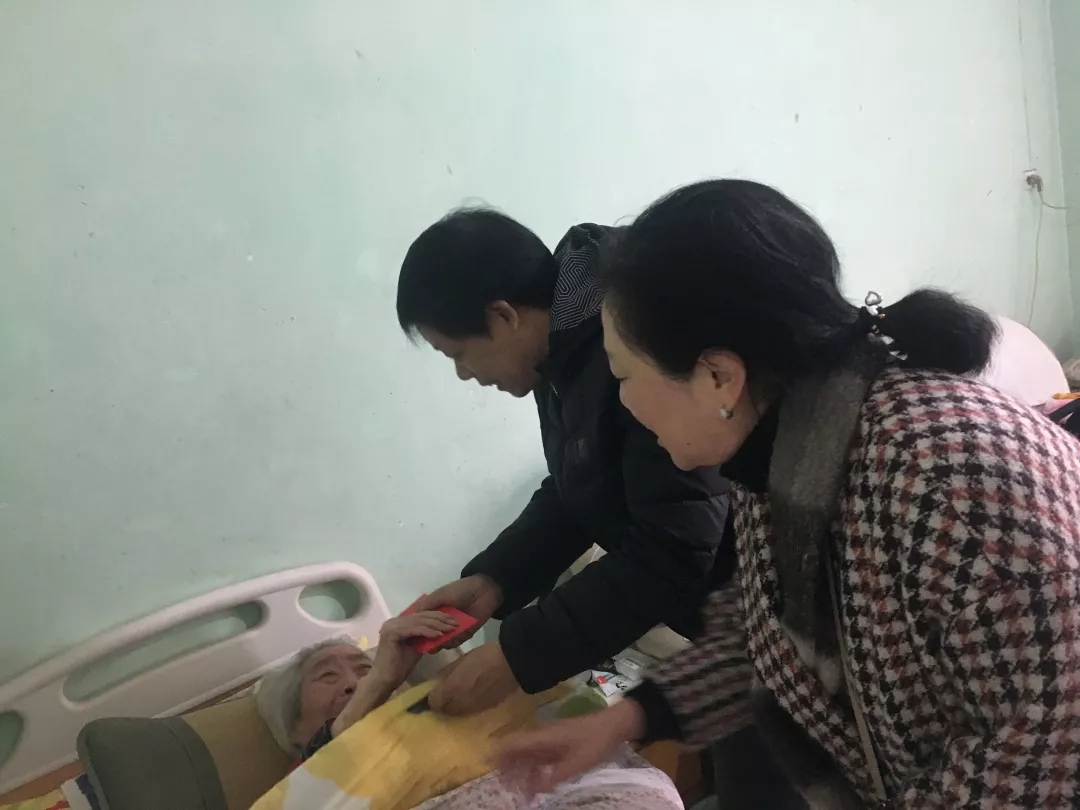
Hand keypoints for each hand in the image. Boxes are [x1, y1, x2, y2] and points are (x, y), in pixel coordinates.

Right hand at [370, 611, 458, 689]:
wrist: (385, 680)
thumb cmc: (400, 667)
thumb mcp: (417, 648)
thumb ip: (425, 637)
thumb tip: (441, 631)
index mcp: (398, 623)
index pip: (421, 615)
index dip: (438, 616)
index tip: (453, 621)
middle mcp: (394, 621)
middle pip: (421, 616)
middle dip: (440, 619)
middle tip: (455, 623)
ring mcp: (391, 626)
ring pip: (419, 622)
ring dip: (437, 625)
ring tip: (450, 628)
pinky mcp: (392, 633)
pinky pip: (414, 630)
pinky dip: (428, 632)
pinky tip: (439, 635)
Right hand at [410, 575, 502, 649]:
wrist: (483, 591)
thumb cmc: (460, 590)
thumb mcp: (440, 595)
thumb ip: (427, 606)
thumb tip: (412, 616)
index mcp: (436, 611)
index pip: (424, 624)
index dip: (418, 630)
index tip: (412, 636)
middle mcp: (444, 621)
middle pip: (432, 635)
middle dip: (428, 641)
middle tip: (425, 644)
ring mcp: (454, 628)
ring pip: (443, 641)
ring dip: (440, 642)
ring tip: (439, 641)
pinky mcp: (465, 633)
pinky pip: (456, 642)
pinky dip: (452, 642)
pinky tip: (450, 638)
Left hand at [427, 642, 518, 714]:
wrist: (512, 663)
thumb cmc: (484, 656)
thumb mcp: (461, 659)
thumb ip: (446, 673)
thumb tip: (437, 681)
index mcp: (451, 689)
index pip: (433, 702)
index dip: (433, 697)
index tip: (435, 691)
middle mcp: (460, 704)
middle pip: (445, 711)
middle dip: (443, 704)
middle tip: (447, 693)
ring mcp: (474, 709)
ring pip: (458, 713)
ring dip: (455, 706)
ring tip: (461, 694)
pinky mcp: (486, 710)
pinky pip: (471, 711)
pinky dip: (468, 706)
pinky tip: (474, 696)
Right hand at [496, 700, 644, 795]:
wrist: (614, 725)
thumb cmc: (595, 741)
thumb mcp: (576, 763)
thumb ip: (554, 777)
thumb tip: (534, 789)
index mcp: (542, 737)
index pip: (512, 743)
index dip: (498, 753)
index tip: (488, 767)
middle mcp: (541, 737)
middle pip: (517, 751)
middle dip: (508, 770)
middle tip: (506, 789)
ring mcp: (550, 741)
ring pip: (527, 757)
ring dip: (522, 774)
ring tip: (521, 795)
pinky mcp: (558, 746)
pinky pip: (540, 759)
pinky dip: (535, 772)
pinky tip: (538, 787)